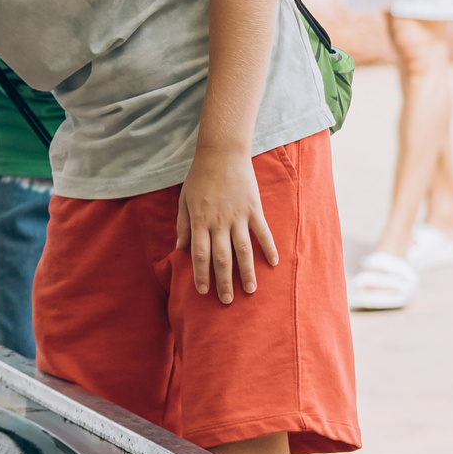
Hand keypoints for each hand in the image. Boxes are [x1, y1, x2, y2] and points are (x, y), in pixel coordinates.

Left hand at [173, 150, 275, 304]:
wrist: (222, 153)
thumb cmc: (199, 176)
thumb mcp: (184, 199)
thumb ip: (183, 225)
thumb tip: (179, 249)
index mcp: (200, 221)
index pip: (200, 255)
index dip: (201, 274)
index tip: (203, 291)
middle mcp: (219, 222)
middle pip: (222, 258)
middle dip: (223, 281)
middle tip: (226, 300)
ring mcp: (238, 216)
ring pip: (244, 250)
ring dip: (246, 272)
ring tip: (250, 290)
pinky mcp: (254, 209)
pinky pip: (262, 233)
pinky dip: (269, 248)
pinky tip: (273, 264)